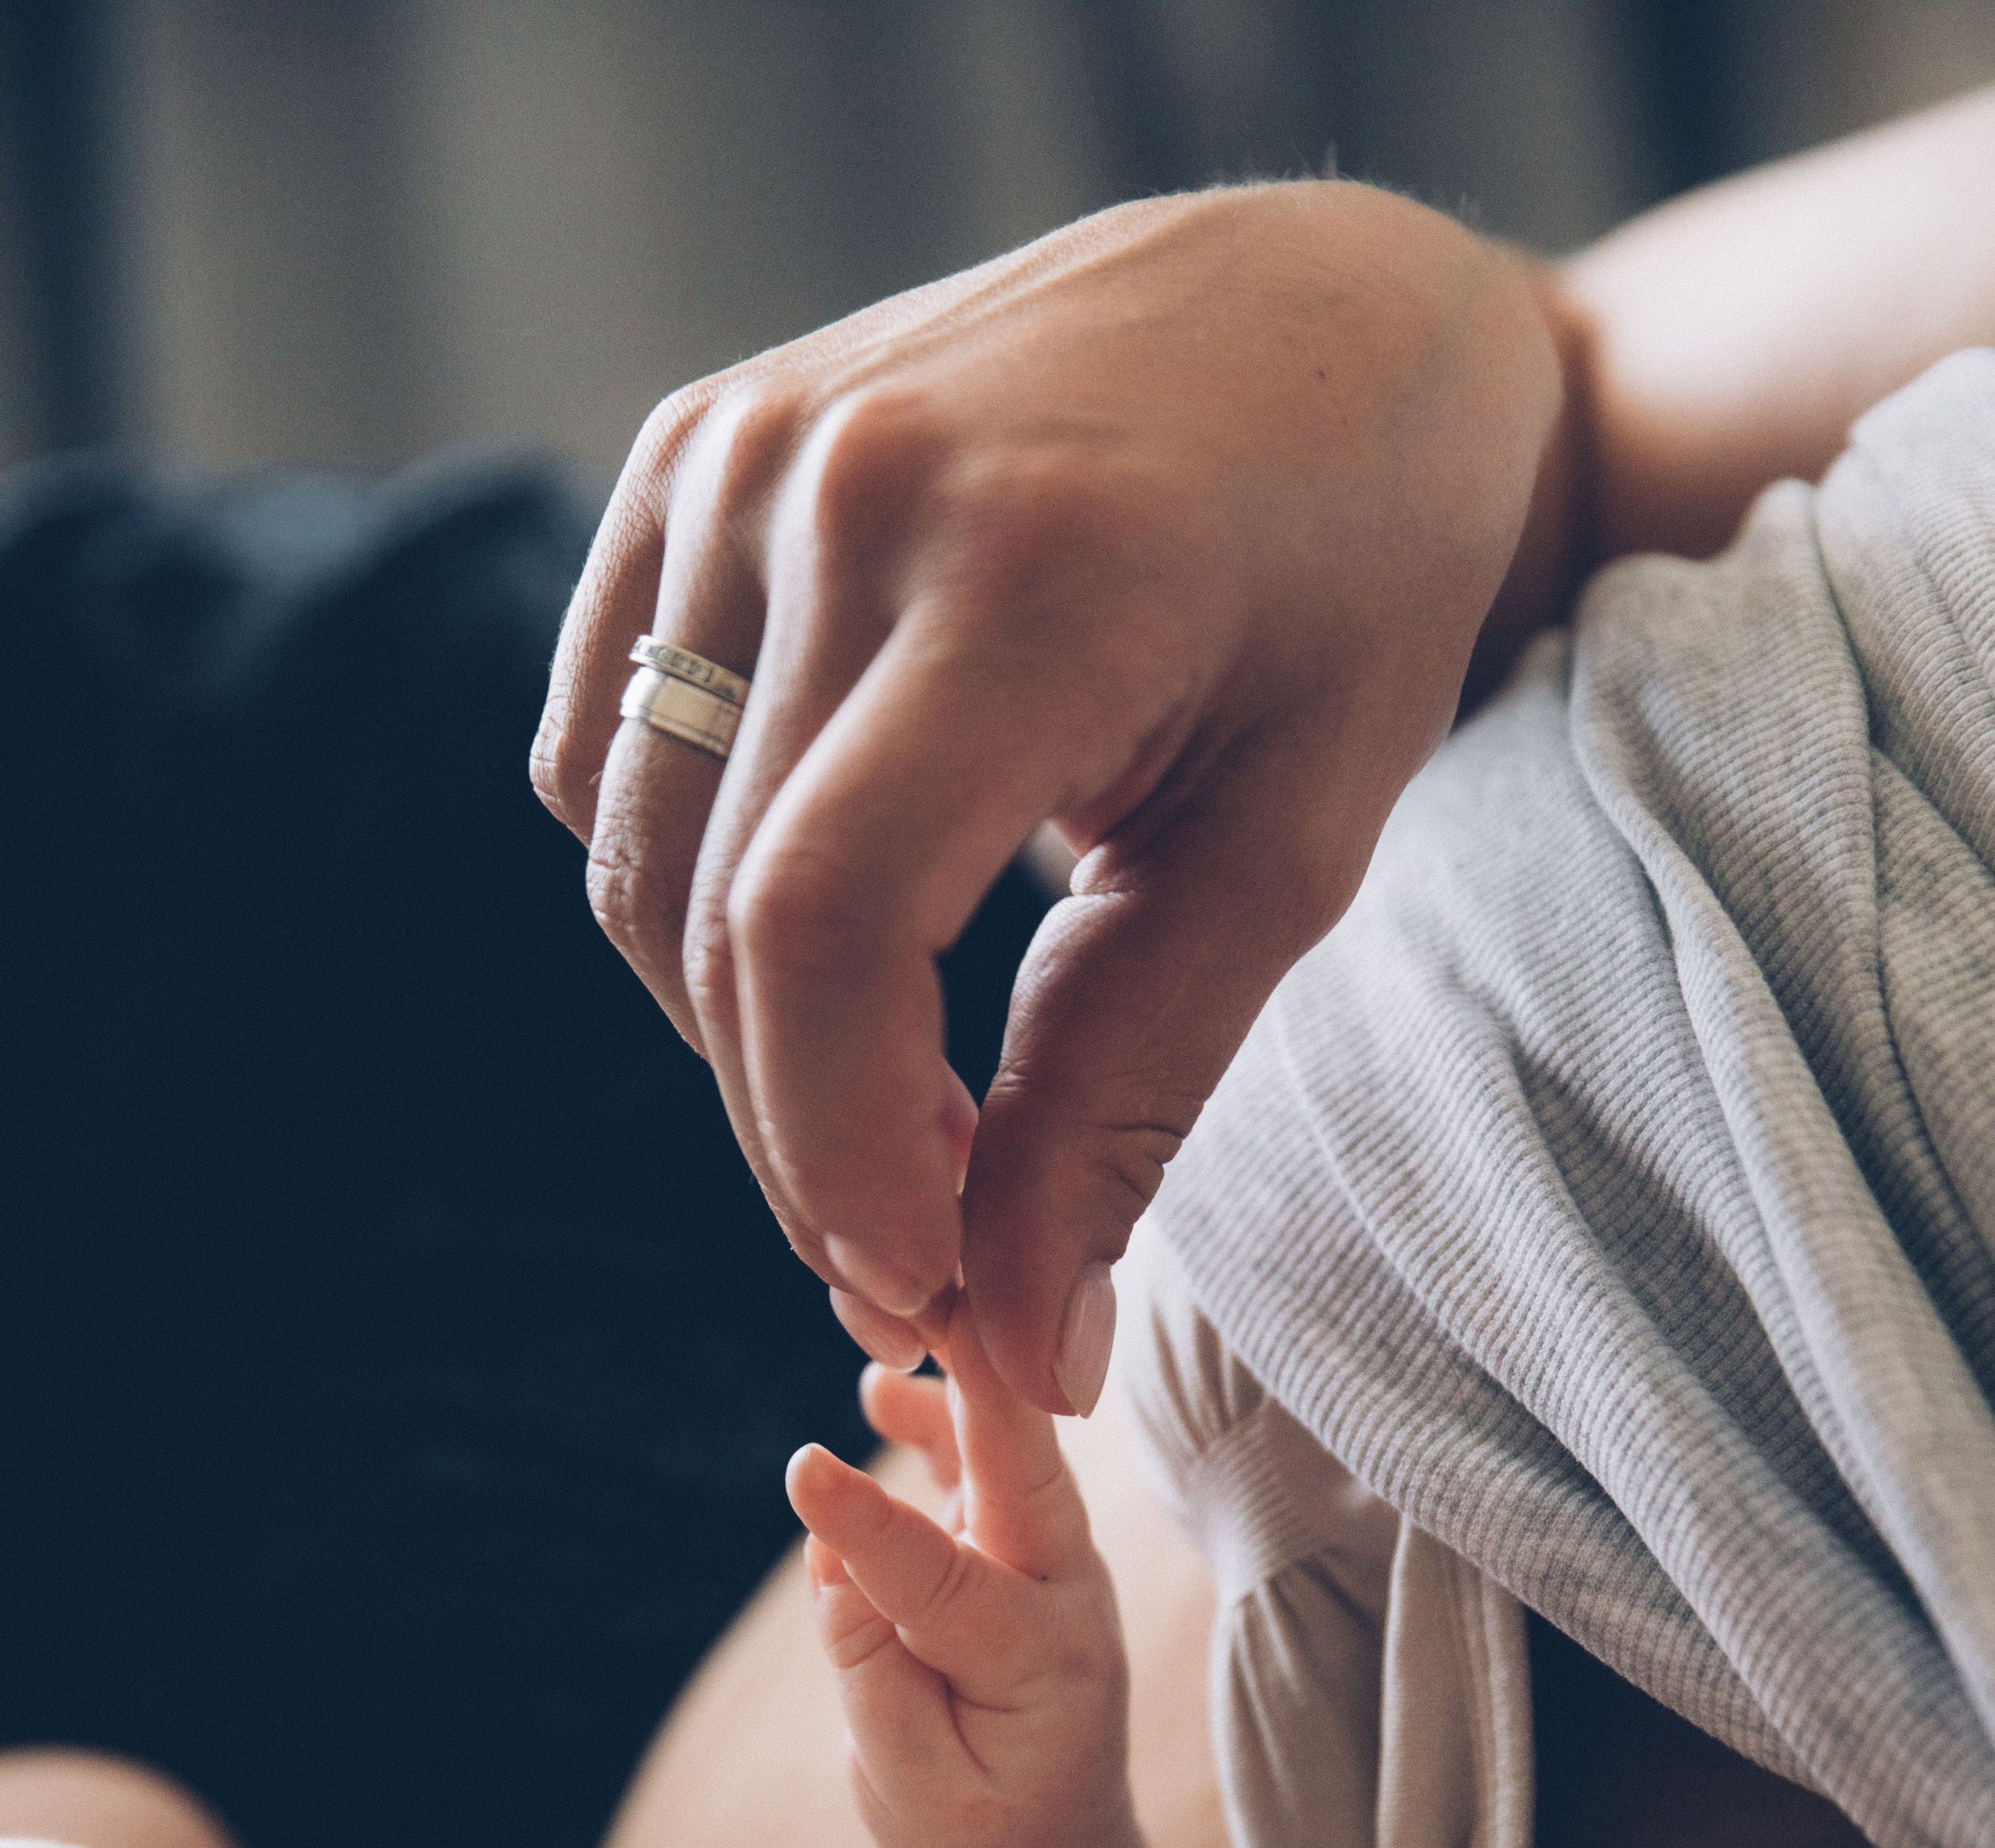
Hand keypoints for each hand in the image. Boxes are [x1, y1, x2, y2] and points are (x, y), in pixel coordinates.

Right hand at [536, 183, 1559, 1409]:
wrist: (1327, 320)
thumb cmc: (1354, 583)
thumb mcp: (1290, 852)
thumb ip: (1130, 1096)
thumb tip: (1024, 1351)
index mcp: (1024, 568)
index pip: (823, 919)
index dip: (838, 1147)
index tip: (922, 1289)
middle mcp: (839, 482)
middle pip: (719, 915)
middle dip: (804, 1138)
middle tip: (926, 1259)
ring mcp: (737, 449)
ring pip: (640, 854)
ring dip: (744, 1036)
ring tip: (903, 1117)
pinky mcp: (686, 453)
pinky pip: (612, 748)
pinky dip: (688, 892)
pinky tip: (832, 948)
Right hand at [786, 1297, 1139, 1847]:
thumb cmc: (975, 1835)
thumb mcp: (912, 1783)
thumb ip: (873, 1667)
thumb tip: (831, 1546)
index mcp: (1045, 1666)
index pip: (949, 1585)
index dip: (874, 1530)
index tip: (804, 1470)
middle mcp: (1064, 1594)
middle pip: (1022, 1474)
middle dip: (979, 1381)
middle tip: (932, 1296)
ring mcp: (1047, 1561)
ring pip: (1009, 1450)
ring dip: (961, 1369)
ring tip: (901, 1306)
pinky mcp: (1013, 1547)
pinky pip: (983, 1462)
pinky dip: (941, 1411)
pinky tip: (884, 1386)